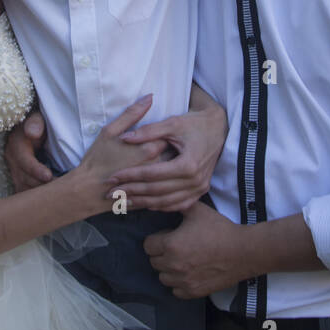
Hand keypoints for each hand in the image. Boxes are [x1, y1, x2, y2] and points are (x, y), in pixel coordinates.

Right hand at [5, 110, 50, 191]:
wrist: (34, 127)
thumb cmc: (40, 122)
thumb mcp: (37, 118)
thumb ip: (35, 123)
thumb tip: (32, 132)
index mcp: (16, 145)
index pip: (24, 162)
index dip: (36, 171)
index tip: (49, 176)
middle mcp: (12, 160)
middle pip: (24, 180)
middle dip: (41, 186)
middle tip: (61, 191)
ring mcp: (14, 171)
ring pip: (24, 189)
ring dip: (40, 194)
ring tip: (58, 196)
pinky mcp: (19, 179)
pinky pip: (25, 193)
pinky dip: (36, 198)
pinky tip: (51, 199)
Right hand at [73, 95, 168, 214]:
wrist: (87, 191)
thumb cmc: (97, 159)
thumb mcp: (110, 132)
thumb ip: (132, 114)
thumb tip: (150, 97)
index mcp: (149, 148)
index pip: (171, 134)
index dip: (170, 131)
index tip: (168, 130)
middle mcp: (156, 165)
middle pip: (176, 152)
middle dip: (175, 147)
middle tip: (173, 142)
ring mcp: (155, 181)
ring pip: (174, 170)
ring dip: (173, 163)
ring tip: (168, 158)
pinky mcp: (152, 195)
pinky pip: (168, 185)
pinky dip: (167, 179)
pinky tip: (161, 175)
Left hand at [109, 98, 227, 211]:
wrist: (219, 129)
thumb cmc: (195, 124)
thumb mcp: (172, 123)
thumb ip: (148, 131)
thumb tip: (124, 138)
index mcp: (188, 164)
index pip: (152, 174)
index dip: (130, 176)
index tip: (112, 177)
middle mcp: (195, 180)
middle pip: (156, 191)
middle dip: (131, 192)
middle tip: (110, 193)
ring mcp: (199, 188)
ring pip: (165, 202)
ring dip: (142, 203)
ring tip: (122, 201)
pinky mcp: (200, 191)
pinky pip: (177, 204)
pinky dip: (159, 206)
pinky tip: (144, 204)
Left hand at [144, 201, 249, 298]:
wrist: (243, 251)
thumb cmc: (220, 230)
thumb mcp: (198, 210)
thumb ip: (178, 206)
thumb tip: (165, 202)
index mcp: (171, 245)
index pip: (148, 245)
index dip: (157, 239)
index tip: (168, 236)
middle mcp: (173, 265)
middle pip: (154, 261)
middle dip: (162, 253)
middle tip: (177, 246)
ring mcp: (183, 280)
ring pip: (163, 277)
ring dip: (168, 269)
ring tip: (182, 260)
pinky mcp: (193, 291)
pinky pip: (175, 290)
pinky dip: (179, 283)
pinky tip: (189, 273)